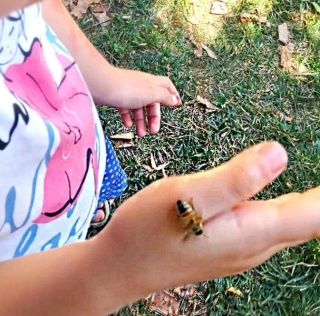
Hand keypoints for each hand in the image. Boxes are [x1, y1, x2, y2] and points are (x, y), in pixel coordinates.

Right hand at [92, 142, 319, 306]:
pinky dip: (287, 208)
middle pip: (307, 221)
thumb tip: (280, 153)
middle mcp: (254, 245)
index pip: (314, 214)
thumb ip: (235, 178)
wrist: (120, 266)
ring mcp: (241, 248)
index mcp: (251, 230)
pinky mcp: (227, 244)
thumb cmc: (147, 231)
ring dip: (309, 204)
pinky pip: (270, 225)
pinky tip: (283, 199)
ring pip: (290, 224)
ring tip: (317, 187)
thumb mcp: (187, 195)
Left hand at [100, 68, 180, 136]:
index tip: (177, 105)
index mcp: (152, 83)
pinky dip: (128, 117)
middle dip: (154, 117)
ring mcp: (129, 91)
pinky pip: (125, 108)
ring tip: (140, 134)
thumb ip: (164, 97)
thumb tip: (175, 100)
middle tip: (154, 131)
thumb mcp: (151, 94)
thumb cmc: (128, 89)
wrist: (102, 86)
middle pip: (153, 102)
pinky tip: (128, 125)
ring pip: (138, 107)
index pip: (166, 86)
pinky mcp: (117, 96)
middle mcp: (141, 85)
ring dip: (141, 121)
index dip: (173, 94)